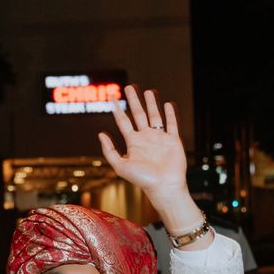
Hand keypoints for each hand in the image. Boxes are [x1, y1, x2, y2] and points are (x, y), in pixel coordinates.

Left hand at [98, 85, 187, 200]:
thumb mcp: (120, 166)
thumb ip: (110, 150)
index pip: (123, 122)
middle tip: (129, 87)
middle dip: (134, 101)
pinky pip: (171, 124)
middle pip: (138, 115)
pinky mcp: (173, 140)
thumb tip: (100, 134)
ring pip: (154, 116)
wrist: (164, 186)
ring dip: (151, 104)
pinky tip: (167, 104)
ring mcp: (160, 138)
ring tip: (148, 91)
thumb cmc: (142, 179)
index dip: (118, 110)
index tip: (112, 98)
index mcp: (133, 143)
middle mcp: (146, 138)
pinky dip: (170, 114)